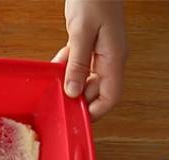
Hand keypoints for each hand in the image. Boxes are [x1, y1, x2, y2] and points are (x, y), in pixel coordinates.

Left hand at [53, 0, 127, 120]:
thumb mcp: (82, 32)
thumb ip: (78, 63)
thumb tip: (73, 91)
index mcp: (114, 58)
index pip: (110, 97)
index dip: (95, 112)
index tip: (76, 118)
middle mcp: (111, 58)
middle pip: (97, 91)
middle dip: (78, 98)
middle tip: (58, 101)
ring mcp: (102, 52)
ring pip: (87, 79)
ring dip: (70, 82)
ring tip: (54, 83)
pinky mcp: (92, 45)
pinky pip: (81, 64)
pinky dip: (68, 67)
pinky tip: (56, 65)